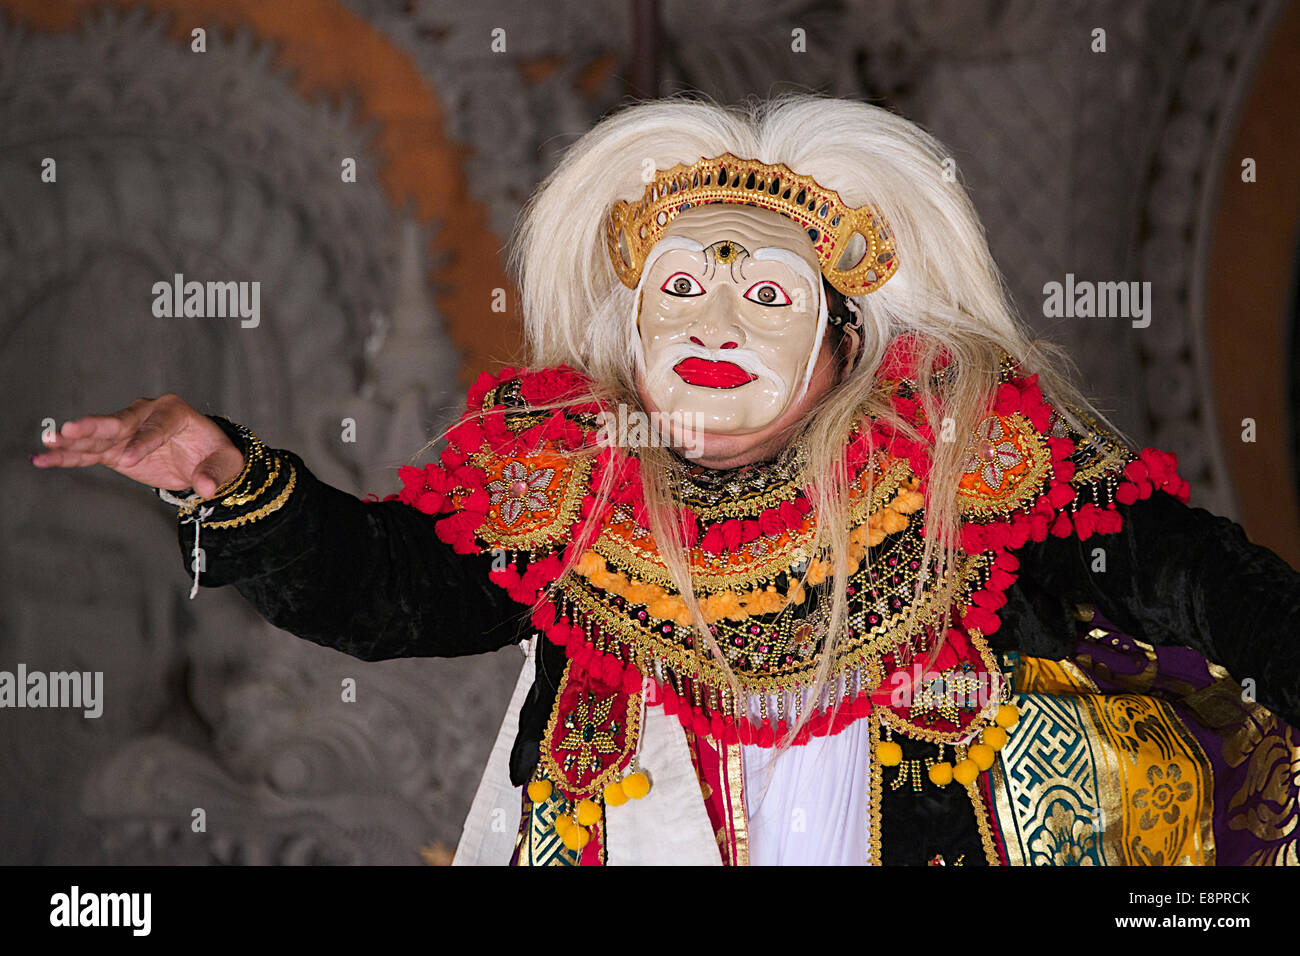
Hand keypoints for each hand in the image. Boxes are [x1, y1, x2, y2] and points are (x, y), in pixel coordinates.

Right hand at [30, 394, 245, 498]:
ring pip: (97, 436)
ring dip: (73, 440)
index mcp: (174, 411)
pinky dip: (68, 456)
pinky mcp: (114, 449)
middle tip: (72, 429)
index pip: (156, 426)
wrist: (204, 459)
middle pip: (119, 421)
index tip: (130, 459)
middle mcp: (145, 415)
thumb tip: (206, 487)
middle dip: (95, 426)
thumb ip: (216, 472)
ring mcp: (126, 432)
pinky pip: (89, 453)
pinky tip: (43, 458)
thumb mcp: (227, 463)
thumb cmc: (216, 454)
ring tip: (49, 441)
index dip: (144, 442)